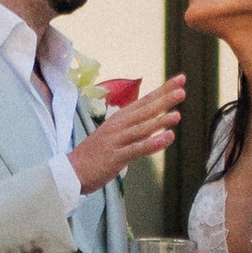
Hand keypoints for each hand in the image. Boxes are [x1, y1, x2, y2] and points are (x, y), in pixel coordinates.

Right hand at [71, 73, 183, 192]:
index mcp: (119, 120)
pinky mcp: (115, 157)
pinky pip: (136, 149)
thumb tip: (153, 120)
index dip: (162, 91)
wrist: (69, 172)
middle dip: (163, 99)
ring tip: (177, 114)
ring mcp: (116, 141)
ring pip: (141, 128)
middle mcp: (118, 126)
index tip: (180, 80)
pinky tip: (166, 138)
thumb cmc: (94, 155)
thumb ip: (132, 127)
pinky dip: (152, 144)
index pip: (144, 102)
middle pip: (144, 110)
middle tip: (182, 88)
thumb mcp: (113, 135)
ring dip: (160, 121)